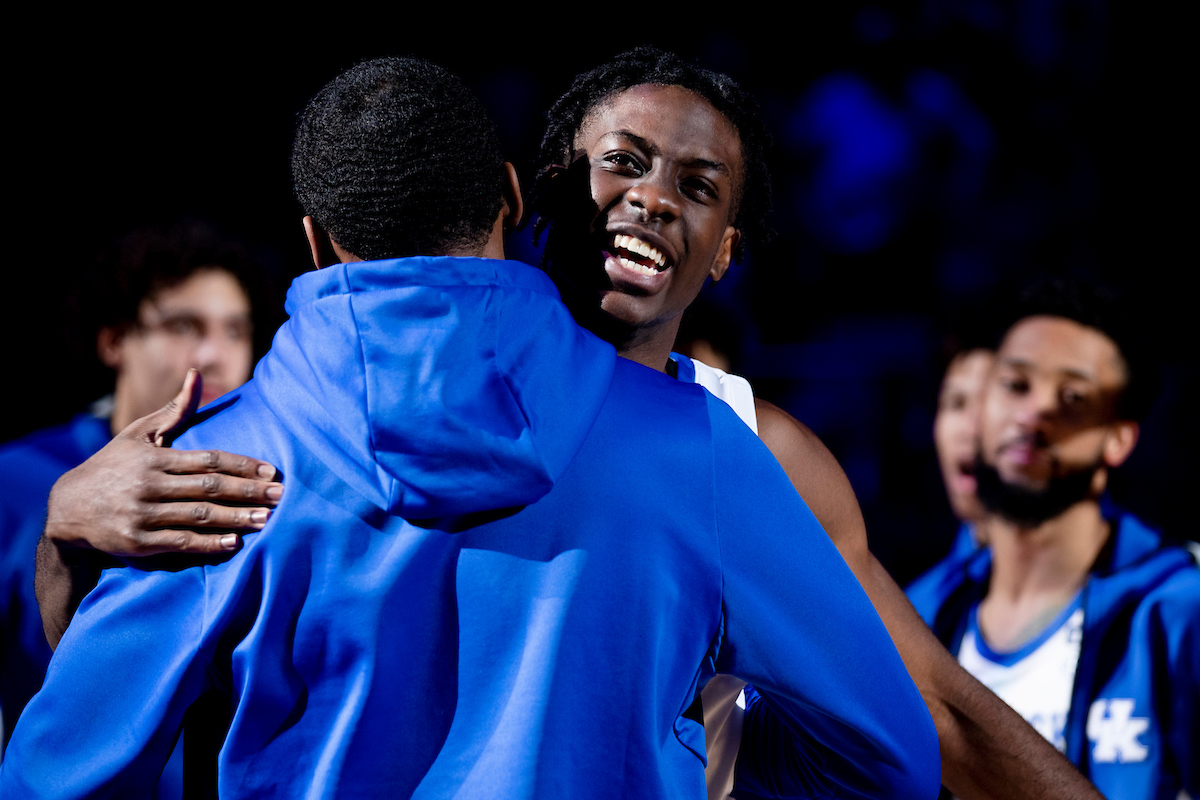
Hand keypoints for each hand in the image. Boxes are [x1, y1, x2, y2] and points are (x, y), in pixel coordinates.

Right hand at [44, 369, 282, 556]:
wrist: (66, 509)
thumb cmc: (112, 466)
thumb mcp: (138, 434)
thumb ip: (174, 410)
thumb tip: (197, 374)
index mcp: (154, 458)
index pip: (207, 460)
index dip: (241, 465)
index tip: (271, 471)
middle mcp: (149, 485)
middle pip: (208, 488)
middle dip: (248, 491)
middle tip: (281, 495)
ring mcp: (142, 515)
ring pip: (198, 516)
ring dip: (235, 518)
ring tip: (266, 519)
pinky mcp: (137, 542)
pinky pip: (180, 542)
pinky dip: (208, 543)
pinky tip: (234, 542)